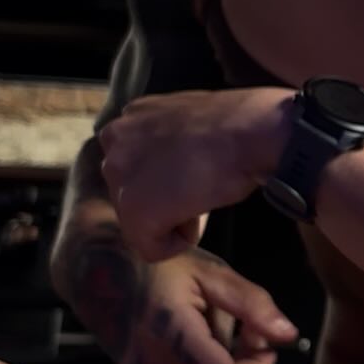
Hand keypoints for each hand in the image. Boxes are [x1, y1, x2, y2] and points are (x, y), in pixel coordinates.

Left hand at [99, 88, 291, 261]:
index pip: (135, 162)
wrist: (248, 132)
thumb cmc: (235, 122)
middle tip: (198, 185)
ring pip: (140, 218)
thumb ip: (167, 137)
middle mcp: (114, 141)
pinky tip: (198, 218)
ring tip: (200, 197)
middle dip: (163, 196)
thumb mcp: (188, 119)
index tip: (194, 170)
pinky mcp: (135, 211)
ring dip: (169, 216)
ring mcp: (120, 176)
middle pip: (133, 190)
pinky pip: (151, 247)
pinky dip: (176, 243)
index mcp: (130, 116)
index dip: (167, 175)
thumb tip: (175, 163)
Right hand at [105, 245, 301, 363]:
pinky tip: (189, 320)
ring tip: (207, 310)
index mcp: (175, 340)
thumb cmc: (153, 261)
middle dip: (240, 357)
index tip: (267, 344)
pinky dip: (196, 354)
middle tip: (243, 321)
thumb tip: (287, 335)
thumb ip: (252, 305)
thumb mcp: (211, 273)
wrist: (93, 262)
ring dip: (217, 353)